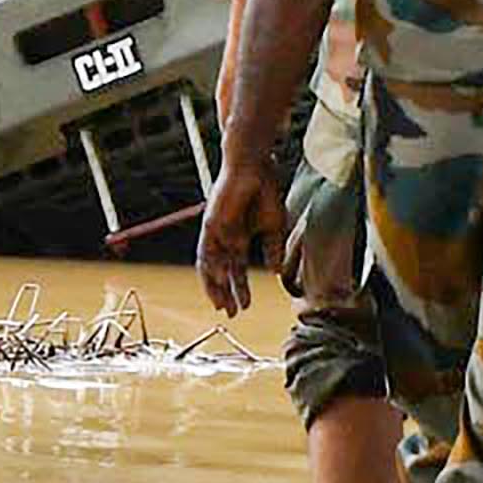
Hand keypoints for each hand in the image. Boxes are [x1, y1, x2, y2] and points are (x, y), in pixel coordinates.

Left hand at [194, 156, 285, 313]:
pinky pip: (207, 249)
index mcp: (240, 240)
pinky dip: (212, 265)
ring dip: (215, 286)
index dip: (240, 290)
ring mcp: (216, 232)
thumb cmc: (265, 192)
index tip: (244, 308)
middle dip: (225, 294)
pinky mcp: (210, 224)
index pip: (236, 271)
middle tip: (230, 314)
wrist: (256, 168)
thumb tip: (275, 272)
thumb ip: (273, 249)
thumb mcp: (274, 226)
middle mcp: (225, 239)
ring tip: (222, 304)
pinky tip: (221, 279)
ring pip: (210, 265)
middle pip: (220, 273)